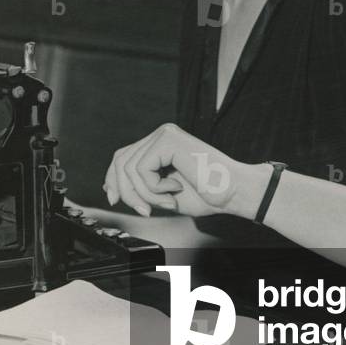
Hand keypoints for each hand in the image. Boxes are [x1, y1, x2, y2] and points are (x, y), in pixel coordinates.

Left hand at [103, 123, 264, 218]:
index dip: (113, 179)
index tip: (114, 199)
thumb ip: (141, 188)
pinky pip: (141, 168)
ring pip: (128, 167)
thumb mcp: (163, 194)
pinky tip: (175, 188)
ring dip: (145, 193)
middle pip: (121, 160)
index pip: (123, 156)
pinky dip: (154, 187)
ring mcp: (165, 134)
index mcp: (161, 144)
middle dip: (125, 190)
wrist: (234, 193)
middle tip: (145, 210)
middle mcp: (162, 135)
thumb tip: (111, 189)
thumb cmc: (208, 194)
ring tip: (168, 200)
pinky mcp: (168, 140)